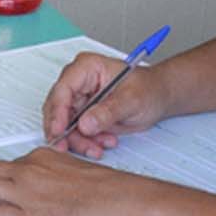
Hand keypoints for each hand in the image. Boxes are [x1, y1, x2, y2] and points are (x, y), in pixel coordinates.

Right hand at [44, 53, 172, 157]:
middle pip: (58, 109)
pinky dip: (85, 142)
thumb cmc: (148, 89)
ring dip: (78, 140)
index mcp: (87, 67)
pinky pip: (74, 132)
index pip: (63, 89)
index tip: (59, 132)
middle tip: (69, 148)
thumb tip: (85, 124)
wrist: (158, 97)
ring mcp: (79, 99)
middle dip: (65, 132)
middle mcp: (78, 82)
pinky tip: (101, 143)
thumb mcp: (132, 100)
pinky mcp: (82, 114)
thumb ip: (108, 112)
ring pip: (63, 124)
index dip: (57, 112)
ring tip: (97, 147)